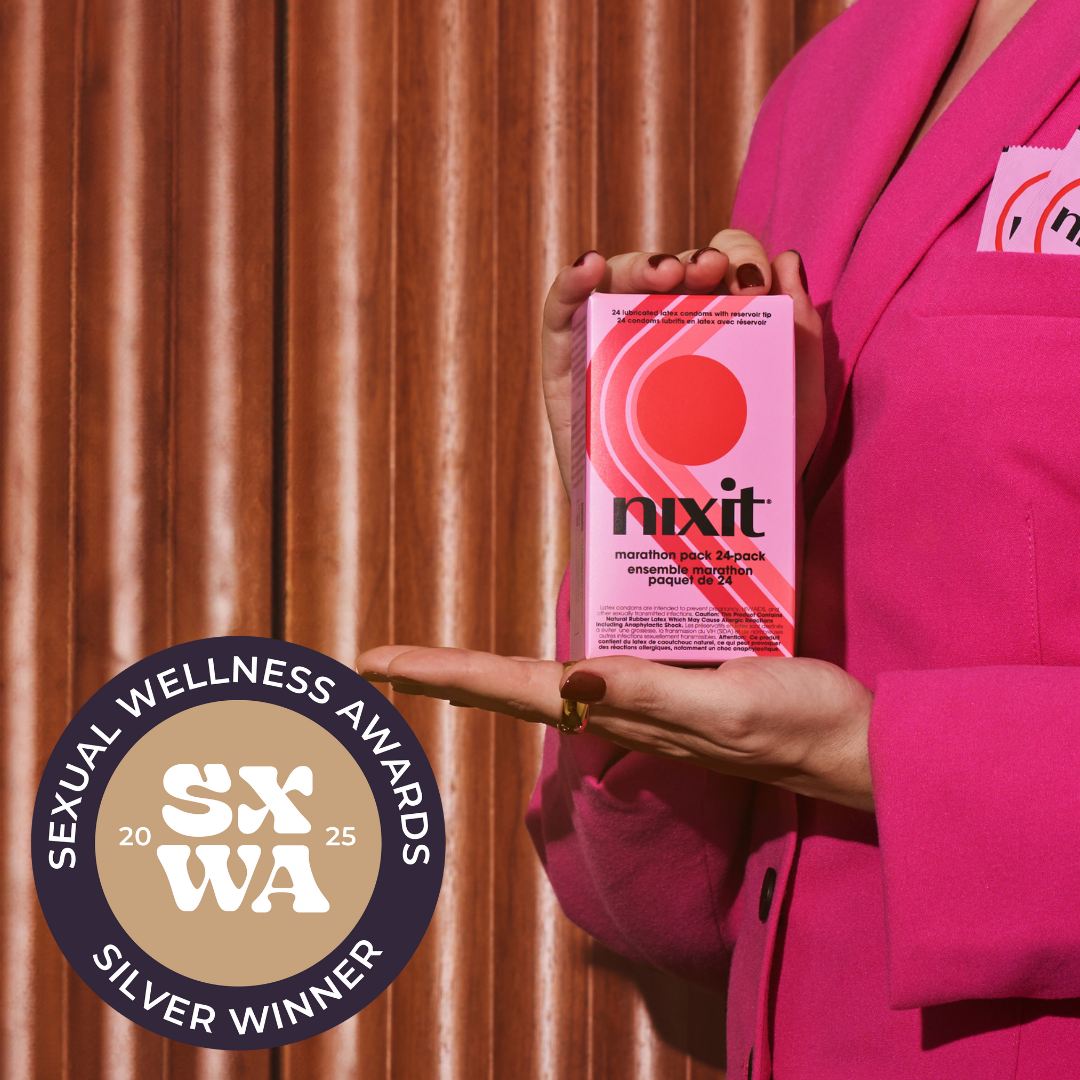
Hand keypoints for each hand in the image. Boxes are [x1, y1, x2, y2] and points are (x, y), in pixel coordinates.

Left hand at [357, 647, 874, 812]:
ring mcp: (639, 698)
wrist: (847, 745)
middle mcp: (616, 706)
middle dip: (444, 674)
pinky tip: (542, 654)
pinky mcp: (669, 682)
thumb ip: (652, 695)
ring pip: (544, 680)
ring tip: (433, 664)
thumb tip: (570, 676)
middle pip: (511, 687)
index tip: (381, 663)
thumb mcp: (729, 708)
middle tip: (381, 661)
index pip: (513, 687)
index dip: (446, 672)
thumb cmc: (797, 728)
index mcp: (621, 710)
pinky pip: (594, 665)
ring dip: (485, 674)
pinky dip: (547, 661)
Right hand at [543, 234, 824, 497]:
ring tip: (665, 273)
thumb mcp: (797, 404)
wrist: (690, 537)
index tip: (753, 284)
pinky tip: (589, 267)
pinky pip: (560, 314)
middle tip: (713, 273)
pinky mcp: (568, 367)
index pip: (719, 268)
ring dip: (639, 264)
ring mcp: (612, 343)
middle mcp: (661, 327)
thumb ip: (802, 334)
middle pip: (672, 269)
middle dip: (693, 260)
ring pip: (617, 281)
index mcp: (713, 325)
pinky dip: (569, 281)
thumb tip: (788, 259)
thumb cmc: (745, 470)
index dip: (736, 257)